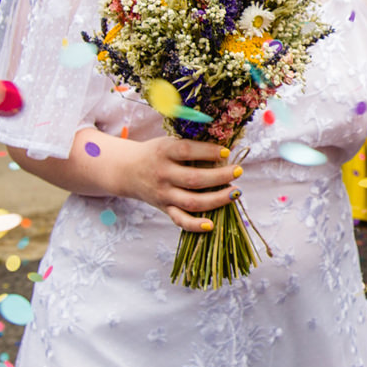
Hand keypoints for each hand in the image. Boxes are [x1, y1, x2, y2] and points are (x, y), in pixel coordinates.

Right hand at [107, 136, 239, 229]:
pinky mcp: (164, 208)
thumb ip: (192, 145)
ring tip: (235, 192)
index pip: (187, 151)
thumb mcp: (169, 142)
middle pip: (194, 179)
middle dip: (220, 176)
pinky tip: (211, 224)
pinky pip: (180, 220)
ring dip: (216, 199)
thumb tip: (225, 149)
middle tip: (238, 171)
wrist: (127, 170)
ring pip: (192, 202)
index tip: (227, 151)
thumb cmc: (156, 153)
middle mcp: (163, 174)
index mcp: (163, 152)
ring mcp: (164, 194)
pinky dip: (195, 225)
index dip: (208, 152)